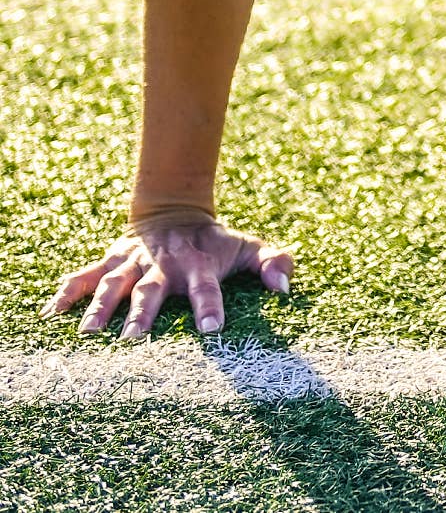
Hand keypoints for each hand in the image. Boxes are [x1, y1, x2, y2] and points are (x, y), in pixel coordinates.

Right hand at [38, 210, 294, 338]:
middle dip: (144, 314)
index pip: (206, 286)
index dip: (210, 305)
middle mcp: (163, 264)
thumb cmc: (216, 241)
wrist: (175, 210)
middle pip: (152, 290)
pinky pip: (85, 276)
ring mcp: (134, 262)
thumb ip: (273, 263)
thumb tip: (286, 289)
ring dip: (101, 308)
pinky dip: (67, 291)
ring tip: (89, 336)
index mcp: (198, 263)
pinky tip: (50, 312)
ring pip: (115, 285)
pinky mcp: (111, 262)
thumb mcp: (248, 246)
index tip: (212, 330)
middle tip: (134, 342)